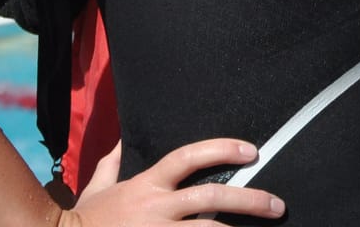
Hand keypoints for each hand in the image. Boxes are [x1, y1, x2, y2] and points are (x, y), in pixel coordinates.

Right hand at [58, 139, 284, 224]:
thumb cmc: (82, 221)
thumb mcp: (97, 189)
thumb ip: (112, 164)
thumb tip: (120, 140)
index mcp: (146, 184)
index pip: (189, 156)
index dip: (222, 149)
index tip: (252, 151)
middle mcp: (154, 207)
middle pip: (211, 197)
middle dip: (249, 200)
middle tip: (277, 206)